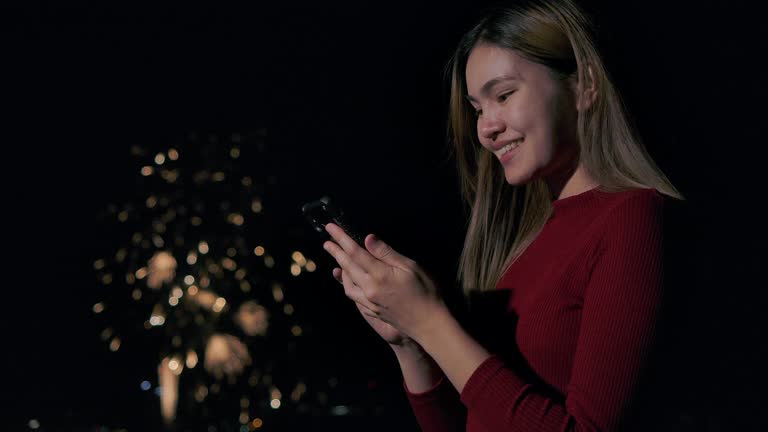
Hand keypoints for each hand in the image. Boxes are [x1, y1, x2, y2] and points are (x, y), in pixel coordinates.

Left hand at [323, 223, 447, 343]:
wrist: (429, 325)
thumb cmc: (426, 292)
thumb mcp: (410, 267)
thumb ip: (386, 253)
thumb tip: (367, 239)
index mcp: (379, 275)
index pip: (355, 252)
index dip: (341, 239)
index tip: (330, 228)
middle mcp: (369, 288)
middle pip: (347, 266)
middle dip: (336, 252)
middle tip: (327, 241)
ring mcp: (369, 301)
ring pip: (347, 283)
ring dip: (340, 269)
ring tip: (337, 258)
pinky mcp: (372, 310)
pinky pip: (353, 295)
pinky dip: (348, 284)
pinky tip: (349, 281)